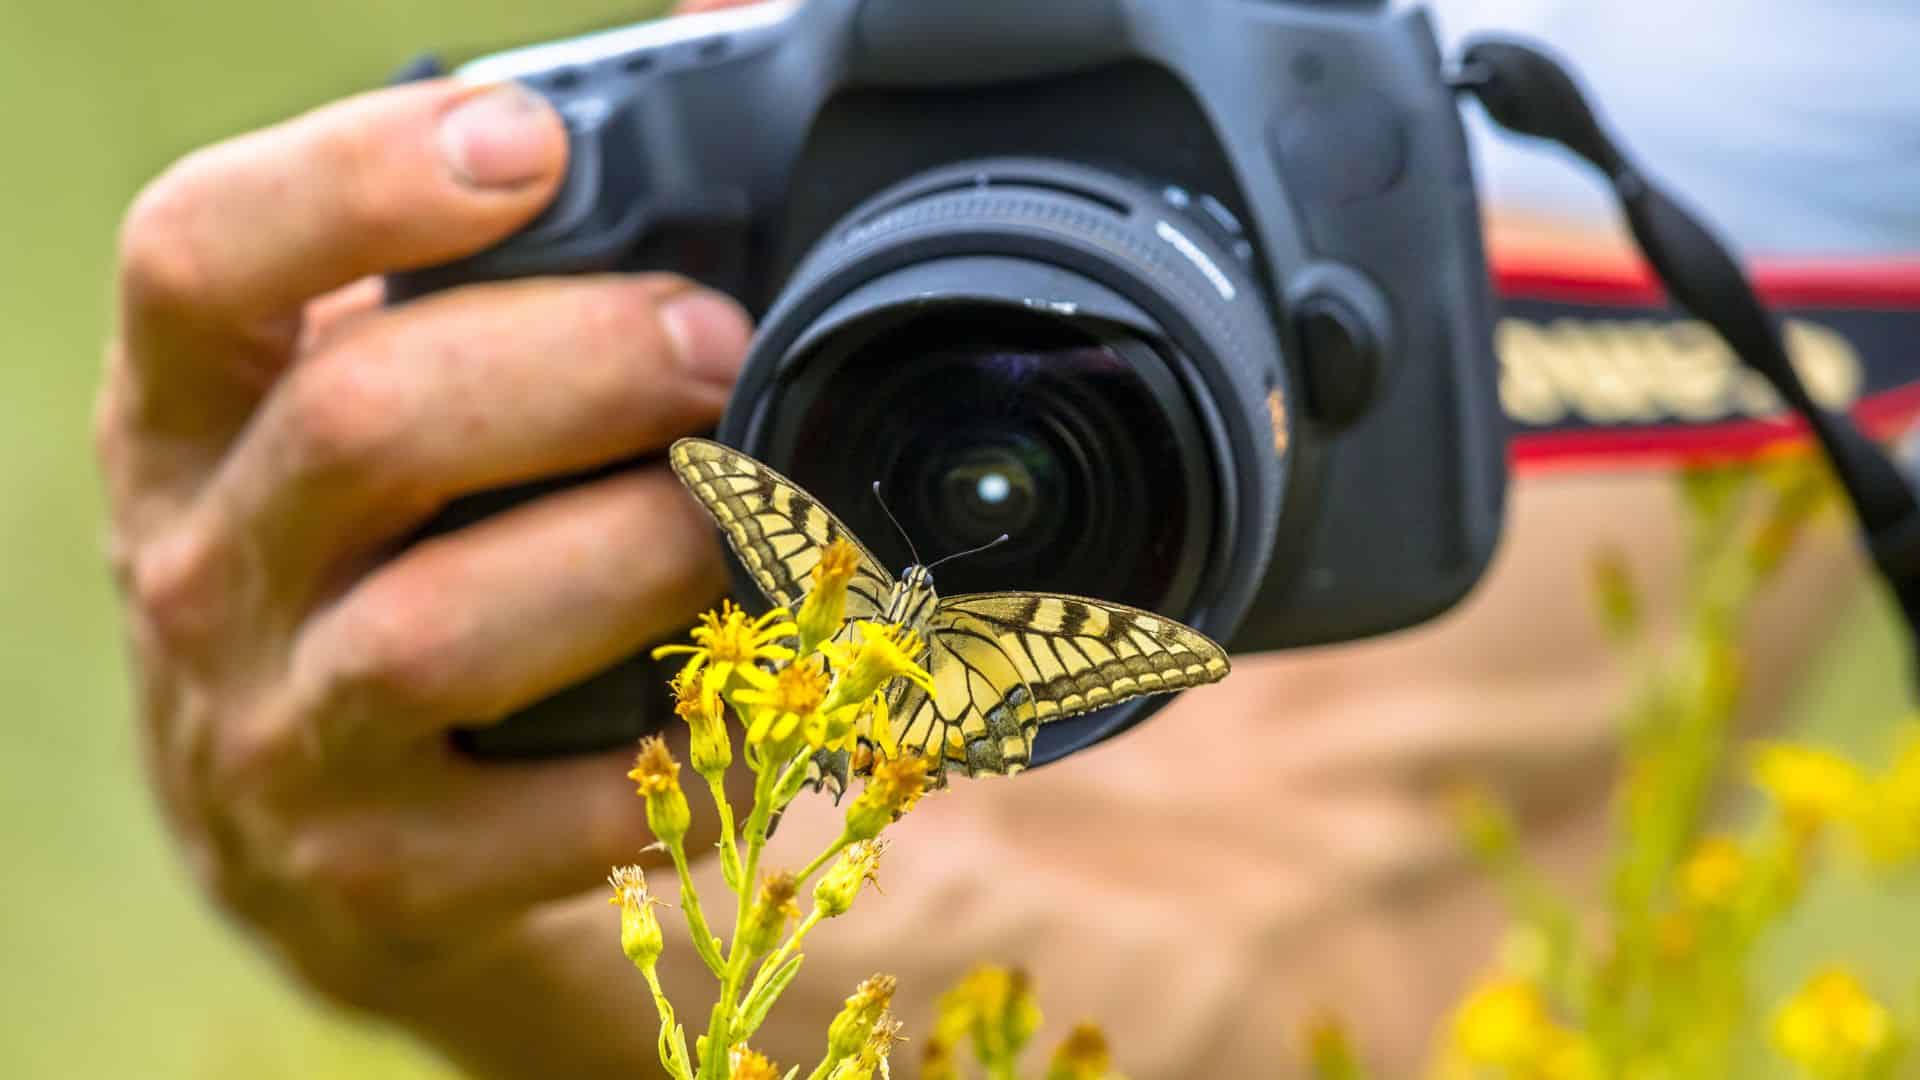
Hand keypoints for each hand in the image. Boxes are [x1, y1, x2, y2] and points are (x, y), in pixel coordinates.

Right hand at [95, 72, 749, 1026]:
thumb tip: (720, 15)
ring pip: (453, 626)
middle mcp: (203, 565)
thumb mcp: (371, 388)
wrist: (315, 825)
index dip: (361, 183)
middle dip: (584, 365)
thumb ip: (490, 254)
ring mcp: (280, 734)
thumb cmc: (380, 553)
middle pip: (367, 425)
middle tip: (720, 346)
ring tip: (761, 522)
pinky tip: (762, 702)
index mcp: (189, 410)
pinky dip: (688, 751)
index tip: (531, 143)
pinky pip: (560, 812)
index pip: (202, 258)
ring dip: (648, 554)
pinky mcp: (383, 873)